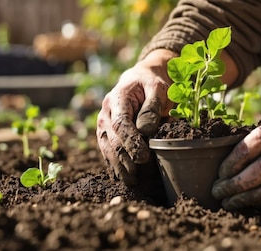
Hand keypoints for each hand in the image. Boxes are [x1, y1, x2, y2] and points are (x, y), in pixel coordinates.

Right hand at [96, 50, 174, 184]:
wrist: (139, 80)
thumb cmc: (151, 84)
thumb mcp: (158, 88)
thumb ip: (153, 107)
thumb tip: (146, 130)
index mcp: (117, 99)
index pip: (120, 124)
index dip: (131, 142)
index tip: (143, 157)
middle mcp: (105, 113)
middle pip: (112, 140)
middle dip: (125, 159)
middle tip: (139, 176)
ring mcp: (102, 124)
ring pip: (107, 149)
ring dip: (119, 167)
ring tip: (133, 182)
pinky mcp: (105, 134)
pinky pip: (107, 151)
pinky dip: (115, 165)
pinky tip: (124, 178)